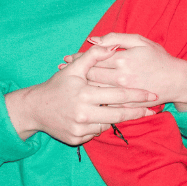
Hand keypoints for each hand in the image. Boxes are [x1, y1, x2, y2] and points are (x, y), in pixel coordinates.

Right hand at [6, 44, 157, 144]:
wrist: (35, 109)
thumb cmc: (57, 85)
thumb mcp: (73, 68)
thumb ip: (93, 56)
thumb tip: (111, 46)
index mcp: (85, 94)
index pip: (119, 95)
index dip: (137, 95)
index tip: (151, 94)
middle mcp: (83, 114)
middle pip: (118, 114)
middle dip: (137, 112)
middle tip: (152, 109)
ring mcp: (79, 129)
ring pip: (108, 125)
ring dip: (119, 119)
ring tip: (132, 113)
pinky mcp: (75, 139)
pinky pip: (95, 133)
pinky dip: (102, 126)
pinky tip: (107, 119)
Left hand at [70, 33, 186, 111]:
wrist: (177, 81)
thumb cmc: (159, 58)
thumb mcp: (140, 41)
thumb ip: (116, 38)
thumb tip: (93, 39)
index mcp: (122, 59)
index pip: (93, 58)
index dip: (78, 57)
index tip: (67, 58)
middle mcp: (120, 77)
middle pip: (90, 75)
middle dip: (75, 72)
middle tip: (62, 70)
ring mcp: (122, 92)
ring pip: (94, 90)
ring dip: (80, 87)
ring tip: (68, 84)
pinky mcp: (126, 104)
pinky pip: (104, 103)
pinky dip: (92, 99)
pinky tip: (83, 97)